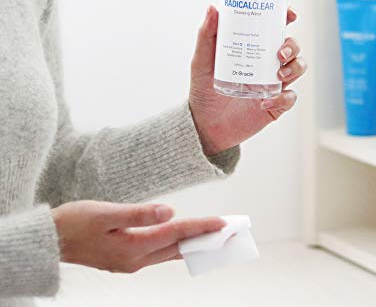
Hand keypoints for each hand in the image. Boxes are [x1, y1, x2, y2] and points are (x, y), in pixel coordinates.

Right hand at [52, 200, 224, 272]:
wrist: (49, 240)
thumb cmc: (73, 223)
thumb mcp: (104, 213)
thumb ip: (138, 214)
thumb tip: (169, 212)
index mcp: (132, 247)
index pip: (176, 233)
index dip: (201, 227)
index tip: (223, 223)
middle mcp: (135, 259)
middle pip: (178, 248)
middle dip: (204, 239)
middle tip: (227, 233)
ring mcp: (130, 262)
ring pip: (169, 253)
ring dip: (191, 243)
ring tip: (212, 235)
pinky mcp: (125, 259)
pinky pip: (158, 254)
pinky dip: (175, 245)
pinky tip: (182, 239)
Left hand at [189, 5, 306, 155]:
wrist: (204, 124)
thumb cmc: (203, 89)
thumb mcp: (201, 61)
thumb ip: (206, 35)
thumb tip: (212, 8)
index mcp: (253, 47)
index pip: (274, 27)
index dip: (285, 17)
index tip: (290, 14)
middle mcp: (266, 63)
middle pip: (292, 46)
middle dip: (292, 45)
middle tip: (280, 52)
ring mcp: (273, 83)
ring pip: (298, 68)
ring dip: (294, 67)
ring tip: (278, 74)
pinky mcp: (275, 104)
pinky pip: (290, 98)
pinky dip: (282, 98)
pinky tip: (265, 101)